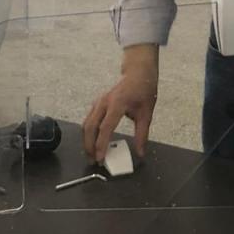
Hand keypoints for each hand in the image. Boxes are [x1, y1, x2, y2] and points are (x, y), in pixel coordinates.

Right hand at [82, 44, 158, 162]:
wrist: (138, 73)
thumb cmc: (143, 91)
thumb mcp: (146, 114)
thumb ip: (142, 135)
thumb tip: (140, 154)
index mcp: (118, 103)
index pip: (105, 127)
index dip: (101, 144)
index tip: (100, 158)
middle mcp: (104, 102)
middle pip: (90, 126)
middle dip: (89, 145)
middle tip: (92, 160)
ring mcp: (98, 102)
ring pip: (86, 123)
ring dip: (86, 140)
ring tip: (91, 155)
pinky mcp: (96, 103)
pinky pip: (88, 120)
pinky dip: (88, 133)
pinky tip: (91, 142)